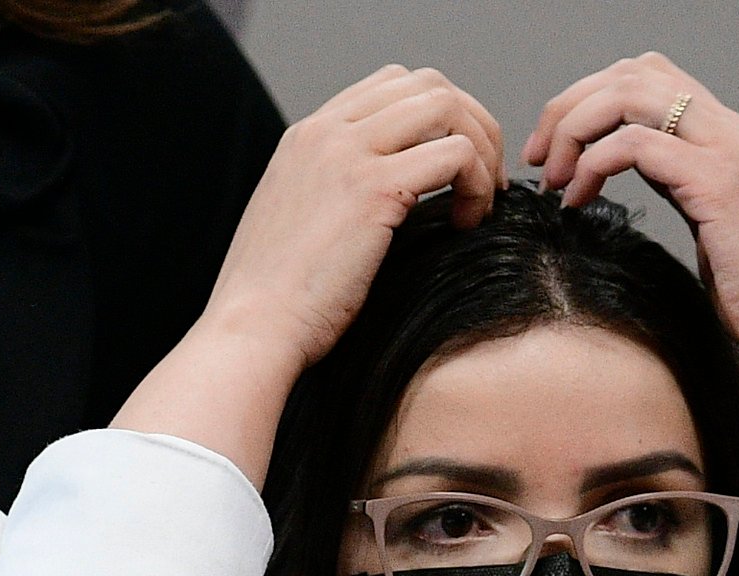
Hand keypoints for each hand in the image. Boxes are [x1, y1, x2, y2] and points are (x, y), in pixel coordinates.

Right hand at [205, 64, 505, 375]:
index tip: (458, 169)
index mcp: (307, 136)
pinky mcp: (373, 189)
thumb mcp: (301, 226)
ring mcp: (348, 154)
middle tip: (486, 182)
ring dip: (481, 150)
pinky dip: (478, 185)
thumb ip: (336, 196)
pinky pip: (457, 155)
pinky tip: (467, 224)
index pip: (392, 86)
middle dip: (472, 124)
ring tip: (482, 201)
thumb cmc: (280, 301)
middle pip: (427, 84)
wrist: (252, 329)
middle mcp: (326, 132)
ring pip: (446, 107)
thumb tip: (390, 202)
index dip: (441, 119)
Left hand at [523, 53, 738, 423]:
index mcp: (731, 135)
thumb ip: (680, 185)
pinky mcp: (718, 185)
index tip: (559, 151)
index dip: (592, 100)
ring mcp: (729, 151)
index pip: (651, 77)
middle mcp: (732, 130)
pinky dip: (593, 165)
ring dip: (574, 130)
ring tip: (553, 178)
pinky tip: (579, 201)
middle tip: (539, 157)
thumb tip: (629, 169)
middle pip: (632, 73)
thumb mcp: (714, 223)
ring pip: (628, 96)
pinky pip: (635, 146)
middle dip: (571, 106)